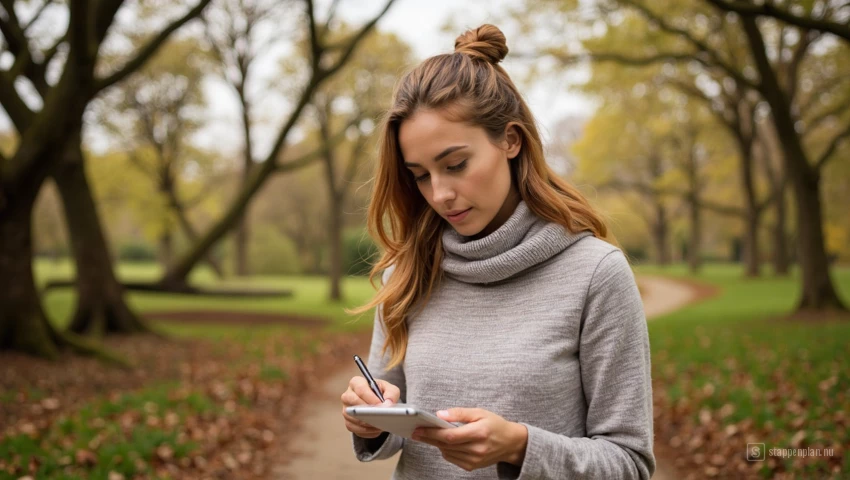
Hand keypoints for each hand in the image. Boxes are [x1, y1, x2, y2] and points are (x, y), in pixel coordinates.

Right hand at [340, 376, 400, 438]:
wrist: (378, 403)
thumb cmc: (382, 393)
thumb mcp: (390, 389)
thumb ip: (391, 393)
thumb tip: (387, 405)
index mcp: (357, 382)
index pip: (360, 388)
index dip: (370, 398)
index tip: (380, 405)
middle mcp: (348, 395)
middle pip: (352, 401)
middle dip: (366, 409)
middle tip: (379, 416)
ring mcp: (346, 410)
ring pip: (352, 417)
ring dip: (366, 422)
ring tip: (380, 424)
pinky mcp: (348, 422)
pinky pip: (354, 428)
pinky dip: (366, 431)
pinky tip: (376, 429)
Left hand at [412, 408, 527, 471]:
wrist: (510, 443)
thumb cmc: (495, 424)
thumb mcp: (479, 412)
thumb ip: (459, 413)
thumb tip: (439, 415)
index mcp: (479, 433)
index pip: (450, 436)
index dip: (432, 433)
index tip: (419, 428)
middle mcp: (477, 449)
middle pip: (446, 445)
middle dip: (429, 438)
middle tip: (415, 432)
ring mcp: (475, 460)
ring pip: (447, 452)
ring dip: (435, 444)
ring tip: (426, 435)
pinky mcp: (472, 466)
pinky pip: (452, 459)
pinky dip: (445, 450)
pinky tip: (443, 443)